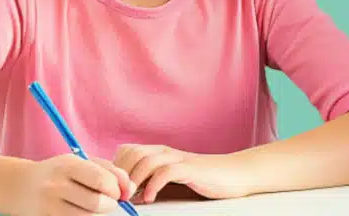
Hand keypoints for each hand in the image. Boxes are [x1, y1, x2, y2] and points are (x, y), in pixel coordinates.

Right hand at [17, 153, 134, 214]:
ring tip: (95, 205)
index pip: (100, 180)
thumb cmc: (59, 172)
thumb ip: (109, 170)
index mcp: (68, 165)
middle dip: (110, 204)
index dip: (116, 188)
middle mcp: (57, 186)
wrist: (19, 186)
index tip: (118, 191)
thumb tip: (130, 189)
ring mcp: (49, 206)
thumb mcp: (81, 162)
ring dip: (98, 213)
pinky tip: (81, 210)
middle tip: (110, 201)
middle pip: (96, 203)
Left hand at [113, 144, 255, 203]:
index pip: (127, 151)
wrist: (235, 174)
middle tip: (118, 197)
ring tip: (130, 198)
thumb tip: (127, 194)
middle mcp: (166, 151)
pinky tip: (149, 198)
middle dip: (121, 176)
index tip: (113, 189)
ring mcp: (179, 159)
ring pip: (147, 160)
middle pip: (133, 153)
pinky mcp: (191, 169)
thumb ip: (153, 179)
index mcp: (160, 152)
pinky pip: (166, 172)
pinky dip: (154, 185)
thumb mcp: (173, 178)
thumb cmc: (203, 179)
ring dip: (134, 180)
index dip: (115, 169)